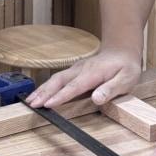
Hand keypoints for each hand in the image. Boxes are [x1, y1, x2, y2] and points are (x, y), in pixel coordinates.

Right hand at [24, 48, 141, 108]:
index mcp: (93, 73)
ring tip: (30, 101)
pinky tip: (39, 94)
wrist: (122, 50)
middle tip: (31, 104)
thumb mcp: (126, 79)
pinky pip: (58, 79)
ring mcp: (76, 69)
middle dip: (44, 92)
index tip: (48, 104)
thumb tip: (96, 99)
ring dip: (42, 90)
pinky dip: (47, 87)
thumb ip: (111, 89)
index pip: (74, 87)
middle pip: (59, 81)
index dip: (60, 96)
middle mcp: (81, 70)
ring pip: (55, 79)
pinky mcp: (74, 71)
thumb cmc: (126, 67)